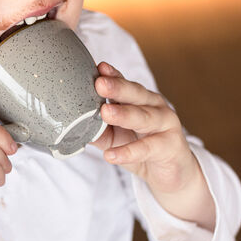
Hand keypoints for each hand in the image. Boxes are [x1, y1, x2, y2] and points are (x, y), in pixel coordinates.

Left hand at [92, 61, 213, 227]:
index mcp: (140, 99)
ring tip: (105, 113)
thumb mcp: (114, 137)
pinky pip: (147, 148)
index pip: (125, 83)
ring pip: (144, 117)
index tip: (98, 67)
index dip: (113, 75)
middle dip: (118, 88)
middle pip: (135, 94)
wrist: (172, 172)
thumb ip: (96, 128)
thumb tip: (69, 124)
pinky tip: (111, 155)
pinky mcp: (170, 146)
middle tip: (100, 84)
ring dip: (124, 114)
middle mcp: (154, 106)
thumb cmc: (141, 147)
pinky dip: (129, 152)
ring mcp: (165, 124)